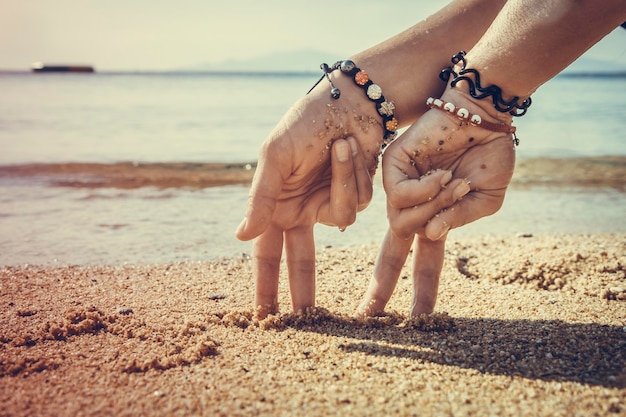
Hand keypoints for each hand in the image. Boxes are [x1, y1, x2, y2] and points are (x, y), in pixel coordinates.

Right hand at [236, 75, 386, 317]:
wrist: (348, 101)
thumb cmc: (304, 123)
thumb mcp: (276, 157)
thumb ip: (260, 199)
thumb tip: (240, 237)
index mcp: (276, 203)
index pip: (267, 254)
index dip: (265, 285)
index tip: (263, 318)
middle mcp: (301, 209)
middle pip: (303, 260)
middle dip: (304, 288)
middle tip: (306, 321)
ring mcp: (329, 203)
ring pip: (341, 219)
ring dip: (340, 180)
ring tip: (339, 145)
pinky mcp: (355, 194)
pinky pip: (358, 202)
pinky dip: (355, 174)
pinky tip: (351, 148)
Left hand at [358, 88, 515, 316]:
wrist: (484, 115)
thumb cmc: (488, 154)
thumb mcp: (486, 198)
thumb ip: (460, 220)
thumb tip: (429, 235)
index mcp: (436, 217)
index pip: (422, 261)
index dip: (420, 292)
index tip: (414, 322)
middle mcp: (413, 207)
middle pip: (391, 254)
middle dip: (381, 286)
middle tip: (366, 315)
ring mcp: (400, 188)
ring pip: (403, 223)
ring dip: (437, 207)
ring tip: (454, 182)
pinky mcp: (391, 167)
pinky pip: (401, 195)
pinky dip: (428, 189)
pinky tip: (442, 173)